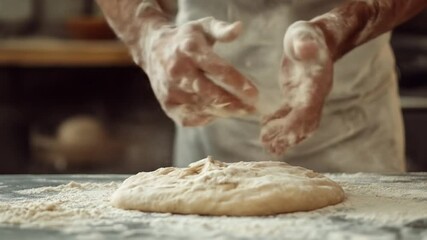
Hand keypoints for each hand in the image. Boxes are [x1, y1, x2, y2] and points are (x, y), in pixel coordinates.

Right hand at [144, 17, 257, 125]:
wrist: (152, 50)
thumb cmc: (185, 39)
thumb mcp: (203, 27)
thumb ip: (222, 29)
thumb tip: (239, 28)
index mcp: (189, 50)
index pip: (217, 69)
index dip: (237, 83)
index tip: (254, 94)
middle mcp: (178, 71)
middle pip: (209, 93)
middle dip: (233, 103)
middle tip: (252, 109)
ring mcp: (170, 89)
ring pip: (201, 107)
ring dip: (223, 112)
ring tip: (241, 112)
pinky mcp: (167, 104)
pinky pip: (189, 118)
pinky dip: (206, 118)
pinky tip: (219, 114)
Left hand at [260, 21, 332, 154]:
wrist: (316, 39)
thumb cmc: (305, 35)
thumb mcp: (303, 33)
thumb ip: (303, 41)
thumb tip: (304, 48)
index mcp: (317, 80)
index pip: (309, 106)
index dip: (295, 121)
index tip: (278, 132)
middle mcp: (315, 94)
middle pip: (307, 122)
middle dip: (289, 136)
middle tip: (268, 144)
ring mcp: (308, 98)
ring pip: (301, 125)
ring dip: (285, 137)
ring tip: (267, 145)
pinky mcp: (298, 99)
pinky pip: (291, 118)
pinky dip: (279, 126)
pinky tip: (264, 129)